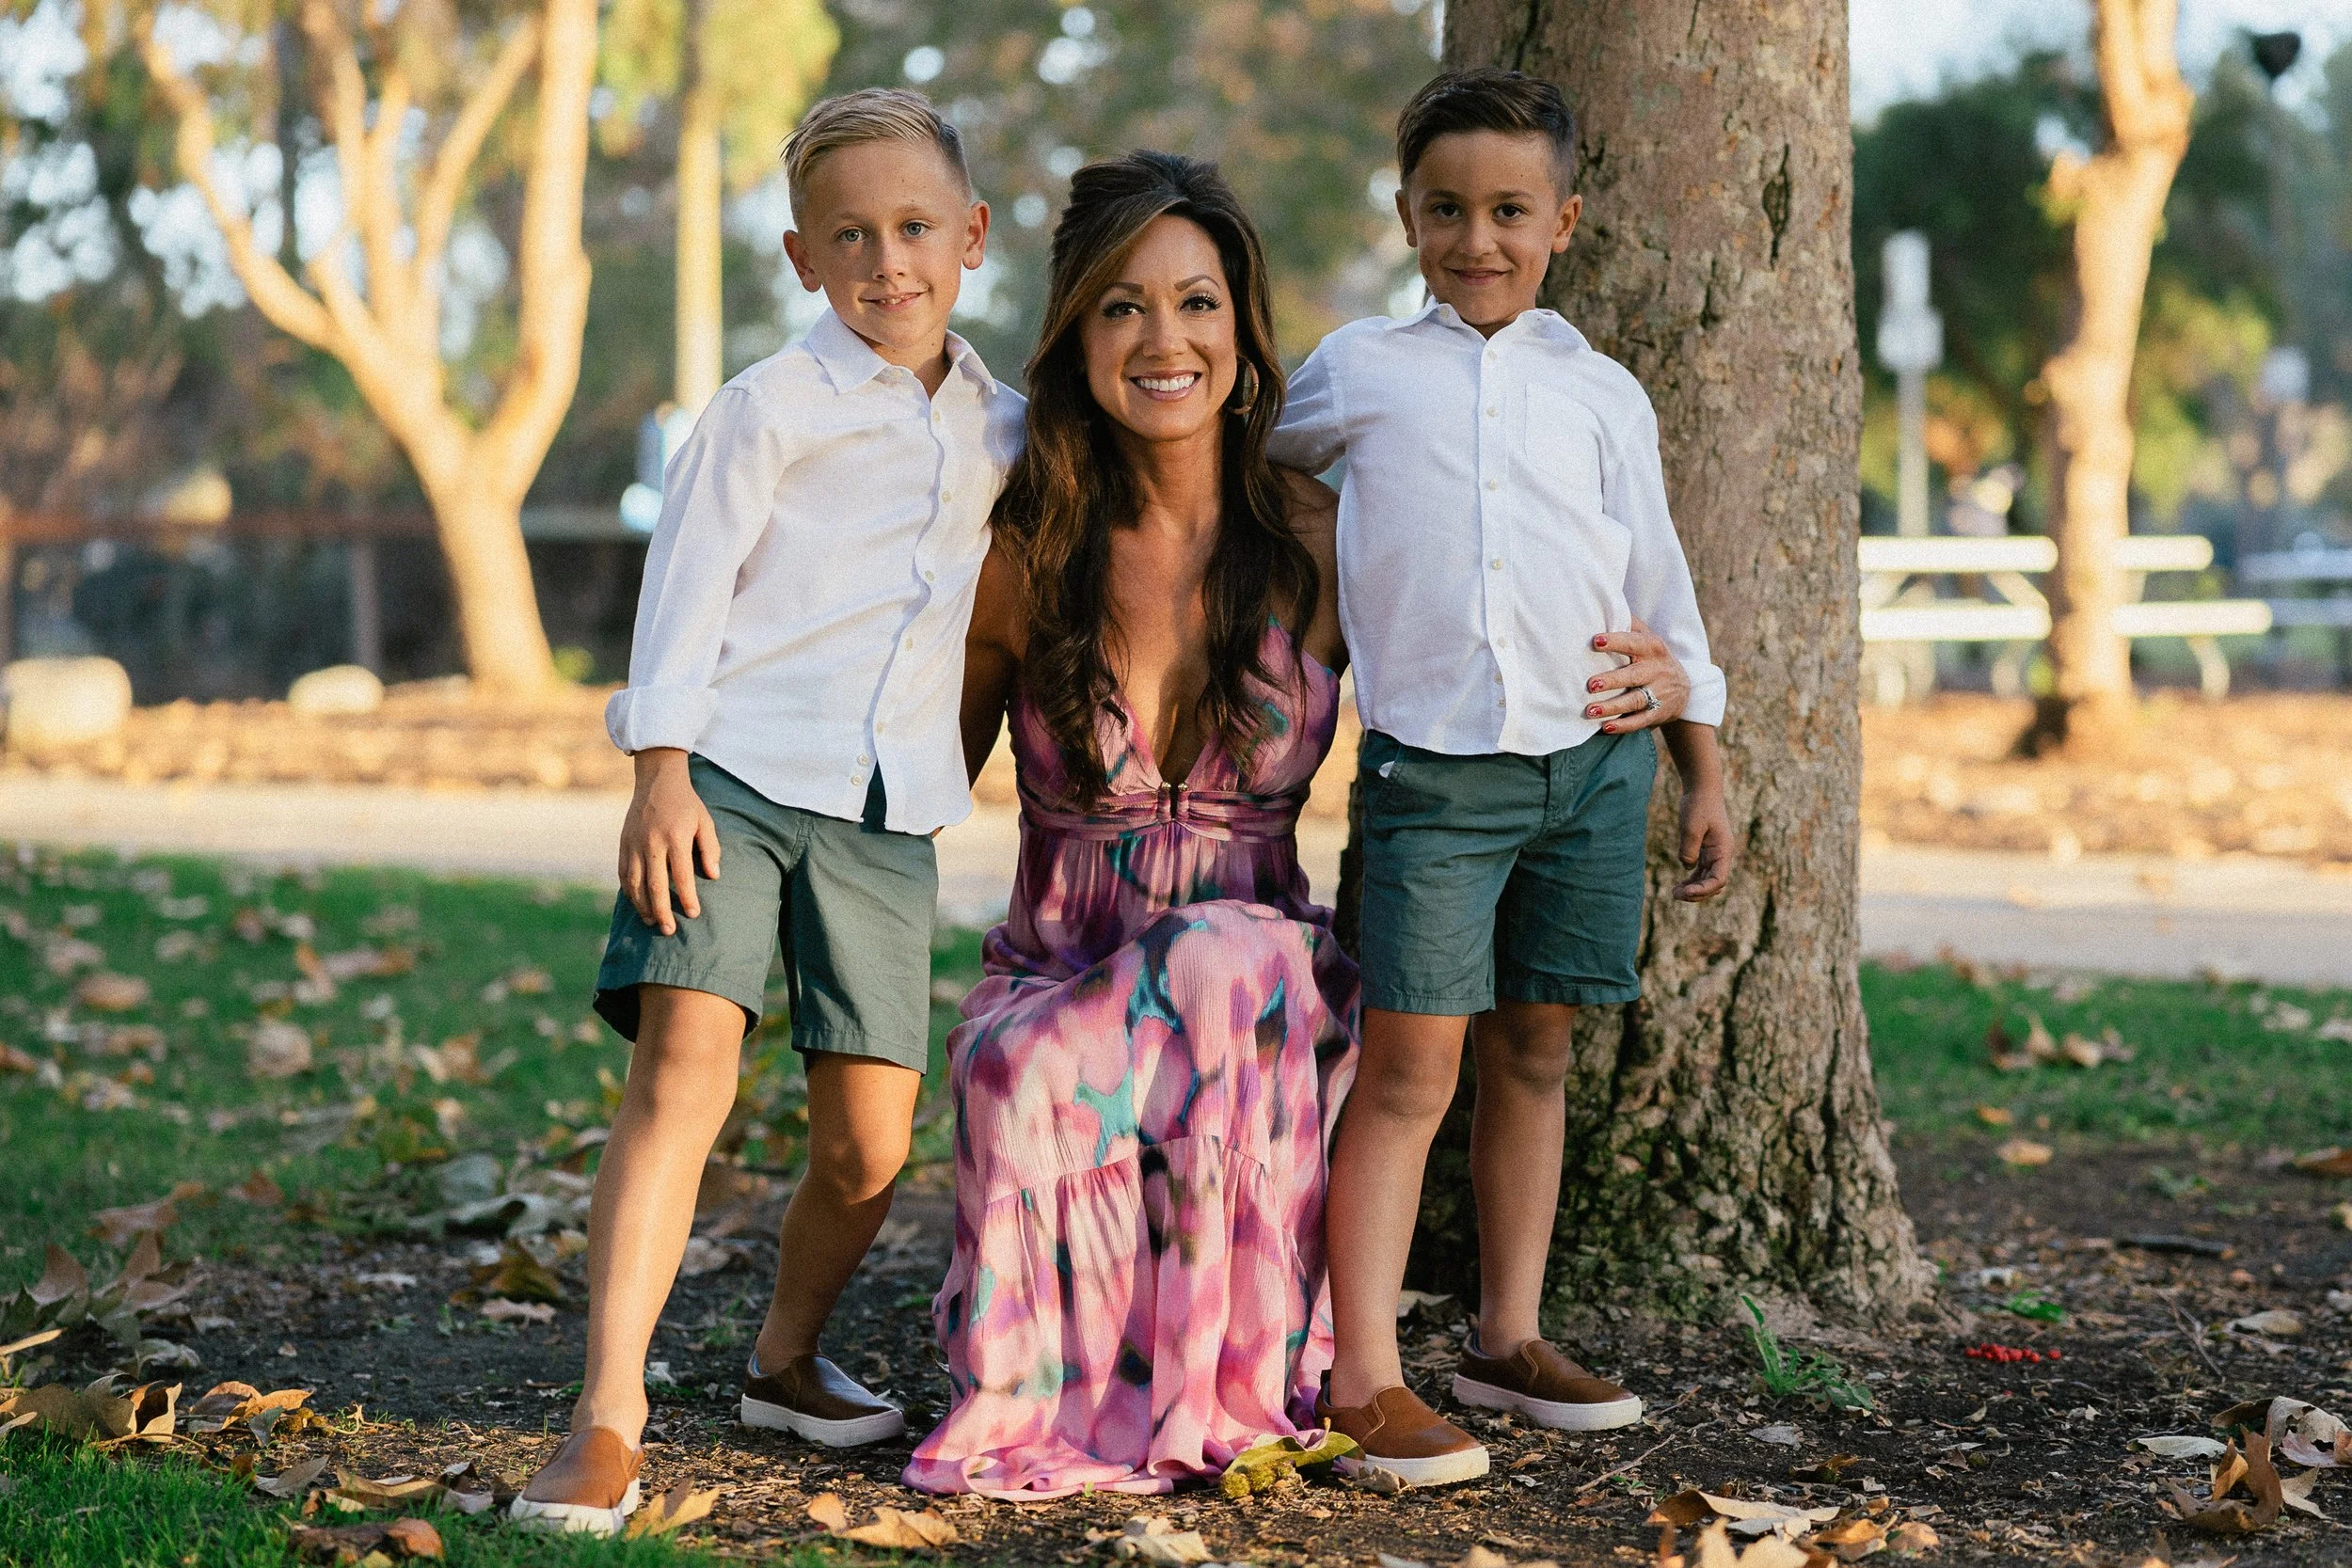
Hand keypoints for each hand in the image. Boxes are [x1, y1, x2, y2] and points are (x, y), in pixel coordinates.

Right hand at [618, 749, 719, 934]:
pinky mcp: (623, 844)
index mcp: (675, 837)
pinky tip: (637, 904)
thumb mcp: (705, 822)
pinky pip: (623, 874)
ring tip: (652, 922)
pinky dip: (629, 892)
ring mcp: (634, 843)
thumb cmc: (686, 804)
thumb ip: (710, 849)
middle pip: (655, 884)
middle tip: (670, 930)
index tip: (694, 914)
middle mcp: (652, 842)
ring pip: (635, 883)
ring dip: (642, 905)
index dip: (688, 897)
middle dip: (662, 910)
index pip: (682, 875)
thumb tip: (714, 876)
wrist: (657, 780)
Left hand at [1583, 616, 1688, 731]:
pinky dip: (1623, 725)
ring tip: (1590, 710)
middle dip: (1612, 680)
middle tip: (1590, 684)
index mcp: (1652, 648)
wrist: (1684, 688)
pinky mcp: (1658, 713)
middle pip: (1634, 675)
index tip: (1595, 641)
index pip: (1633, 643)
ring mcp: (1659, 693)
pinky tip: (1605, 727)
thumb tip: (1603, 601)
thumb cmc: (1652, 656)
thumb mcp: (1647, 637)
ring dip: (1612, 707)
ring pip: (1635, 701)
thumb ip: (1628, 624)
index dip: (1615, 642)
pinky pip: (1640, 721)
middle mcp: (1657, 670)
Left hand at [1674, 779, 1733, 900]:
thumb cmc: (1698, 805)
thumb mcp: (1691, 827)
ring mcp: (1714, 853)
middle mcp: (1722, 854)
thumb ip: (1689, 849)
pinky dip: (1692, 880)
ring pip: (1707, 879)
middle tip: (1675, 895)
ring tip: (1675, 894)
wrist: (1702, 788)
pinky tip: (1679, 885)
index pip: (1719, 879)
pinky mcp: (1705, 850)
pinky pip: (1701, 871)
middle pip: (1713, 884)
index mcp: (1723, 850)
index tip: (1686, 891)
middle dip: (1697, 893)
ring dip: (1693, 889)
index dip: (1703, 890)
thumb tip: (1687, 867)